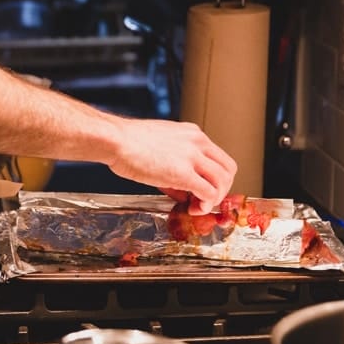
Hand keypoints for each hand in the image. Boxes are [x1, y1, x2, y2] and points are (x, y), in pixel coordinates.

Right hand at [108, 119, 236, 214]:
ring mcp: (192, 157)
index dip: (215, 177)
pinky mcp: (183, 173)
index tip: (205, 188)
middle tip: (206, 200)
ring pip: (223, 181)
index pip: (218, 157)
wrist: (115, 140)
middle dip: (221, 188)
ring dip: (215, 198)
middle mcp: (197, 142)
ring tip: (199, 206)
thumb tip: (182, 191)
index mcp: (192, 134)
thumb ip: (176, 166)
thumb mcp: (160, 147)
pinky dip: (205, 204)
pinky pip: (208, 192)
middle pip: (228, 168)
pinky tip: (193, 208)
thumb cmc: (128, 143)